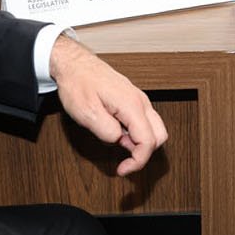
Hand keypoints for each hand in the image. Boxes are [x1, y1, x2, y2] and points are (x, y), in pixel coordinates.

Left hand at [49, 36, 167, 176]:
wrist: (75, 64)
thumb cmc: (79, 84)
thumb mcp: (86, 113)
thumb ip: (105, 132)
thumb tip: (118, 140)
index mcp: (131, 105)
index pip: (149, 141)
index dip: (138, 161)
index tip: (123, 170)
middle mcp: (140, 101)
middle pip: (159, 136)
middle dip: (144, 152)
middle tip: (123, 159)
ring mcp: (139, 99)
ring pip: (154, 129)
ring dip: (140, 142)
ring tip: (117, 143)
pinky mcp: (133, 100)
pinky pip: (144, 121)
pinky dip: (136, 133)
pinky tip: (118, 133)